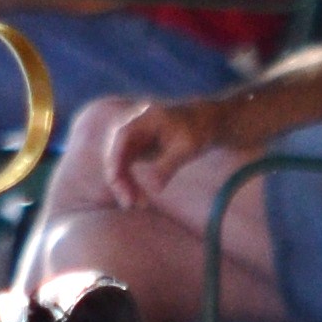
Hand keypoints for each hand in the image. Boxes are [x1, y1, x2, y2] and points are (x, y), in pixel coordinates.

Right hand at [103, 96, 225, 208]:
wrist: (206, 122)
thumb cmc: (199, 130)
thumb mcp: (187, 148)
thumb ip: (168, 166)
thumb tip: (154, 189)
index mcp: (146, 117)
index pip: (122, 136)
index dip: (115, 157)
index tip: (115, 179)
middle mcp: (134, 125)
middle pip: (115, 150)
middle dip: (118, 177)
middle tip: (129, 202)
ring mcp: (134, 137)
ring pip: (118, 162)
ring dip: (123, 183)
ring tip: (135, 204)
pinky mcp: (136, 148)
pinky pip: (125, 168)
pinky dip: (129, 183)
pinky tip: (138, 199)